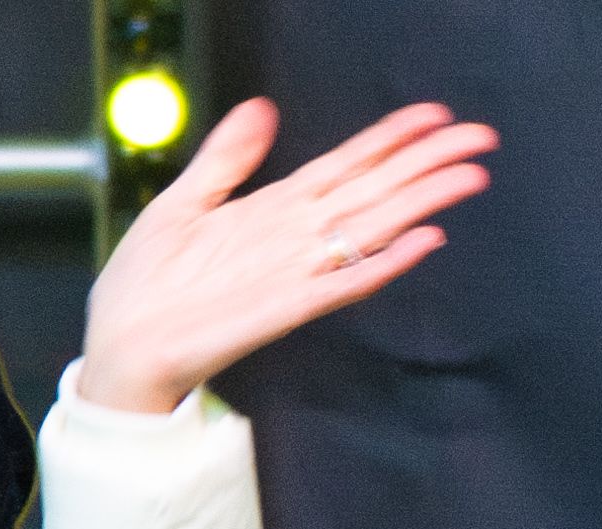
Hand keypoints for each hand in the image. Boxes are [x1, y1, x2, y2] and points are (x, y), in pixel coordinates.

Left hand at [77, 98, 497, 415]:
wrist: (120, 345)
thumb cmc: (145, 286)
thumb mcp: (181, 202)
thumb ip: (226, 158)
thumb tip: (261, 109)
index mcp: (274, 210)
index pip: (347, 165)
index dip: (390, 139)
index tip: (433, 115)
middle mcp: (294, 239)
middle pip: (376, 191)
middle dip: (429, 163)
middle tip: (481, 139)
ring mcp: (294, 273)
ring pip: (372, 229)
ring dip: (422, 202)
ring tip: (468, 178)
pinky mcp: (284, 308)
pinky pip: (343, 283)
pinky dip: (382, 263)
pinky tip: (421, 242)